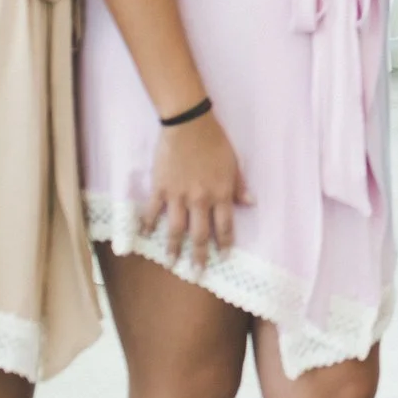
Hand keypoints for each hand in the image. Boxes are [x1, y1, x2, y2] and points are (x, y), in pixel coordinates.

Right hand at [141, 111, 249, 266]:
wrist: (188, 124)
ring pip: (176, 229)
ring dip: (174, 248)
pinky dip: (149, 224)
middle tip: (197, 272)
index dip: (223, 243)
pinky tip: (146, 235)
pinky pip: (153, 211)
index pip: (224, 226)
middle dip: (199, 255)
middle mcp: (200, 199)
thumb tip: (250, 203)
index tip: (224, 257)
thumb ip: (239, 185)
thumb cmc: (214, 141)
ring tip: (172, 263)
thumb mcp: (233, 163)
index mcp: (220, 193)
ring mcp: (178, 196)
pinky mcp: (160, 188)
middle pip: (200, 234)